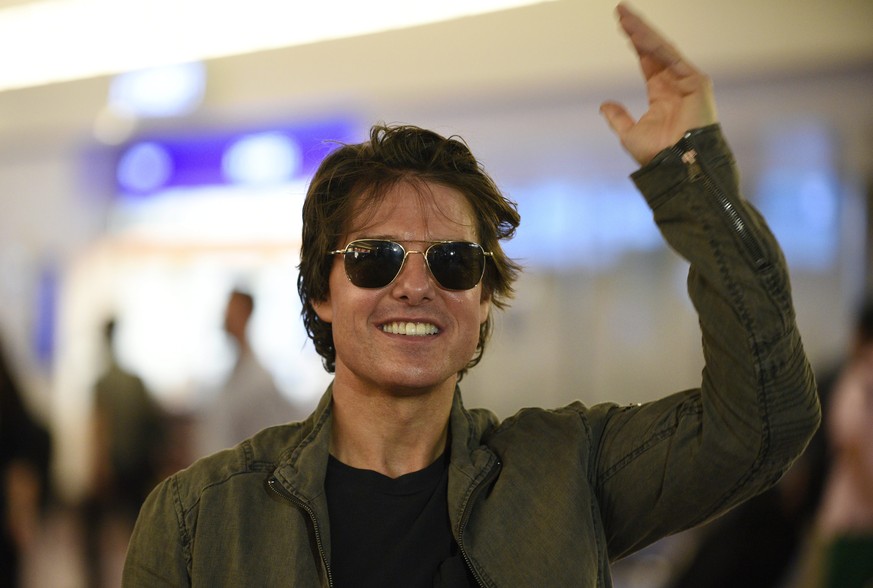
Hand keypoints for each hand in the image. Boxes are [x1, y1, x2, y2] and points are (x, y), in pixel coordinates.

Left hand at [600, 3, 718, 165]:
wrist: (677, 166)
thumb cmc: (658, 155)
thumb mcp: (629, 134)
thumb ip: (619, 118)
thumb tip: (604, 106)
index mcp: (662, 94)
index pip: (647, 61)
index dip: (635, 44)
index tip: (620, 26)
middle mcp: (676, 84)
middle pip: (654, 50)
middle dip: (638, 30)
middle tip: (620, 11)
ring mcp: (687, 81)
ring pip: (662, 50)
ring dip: (642, 32)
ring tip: (624, 16)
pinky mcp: (696, 81)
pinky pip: (671, 58)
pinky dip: (653, 45)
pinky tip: (637, 34)